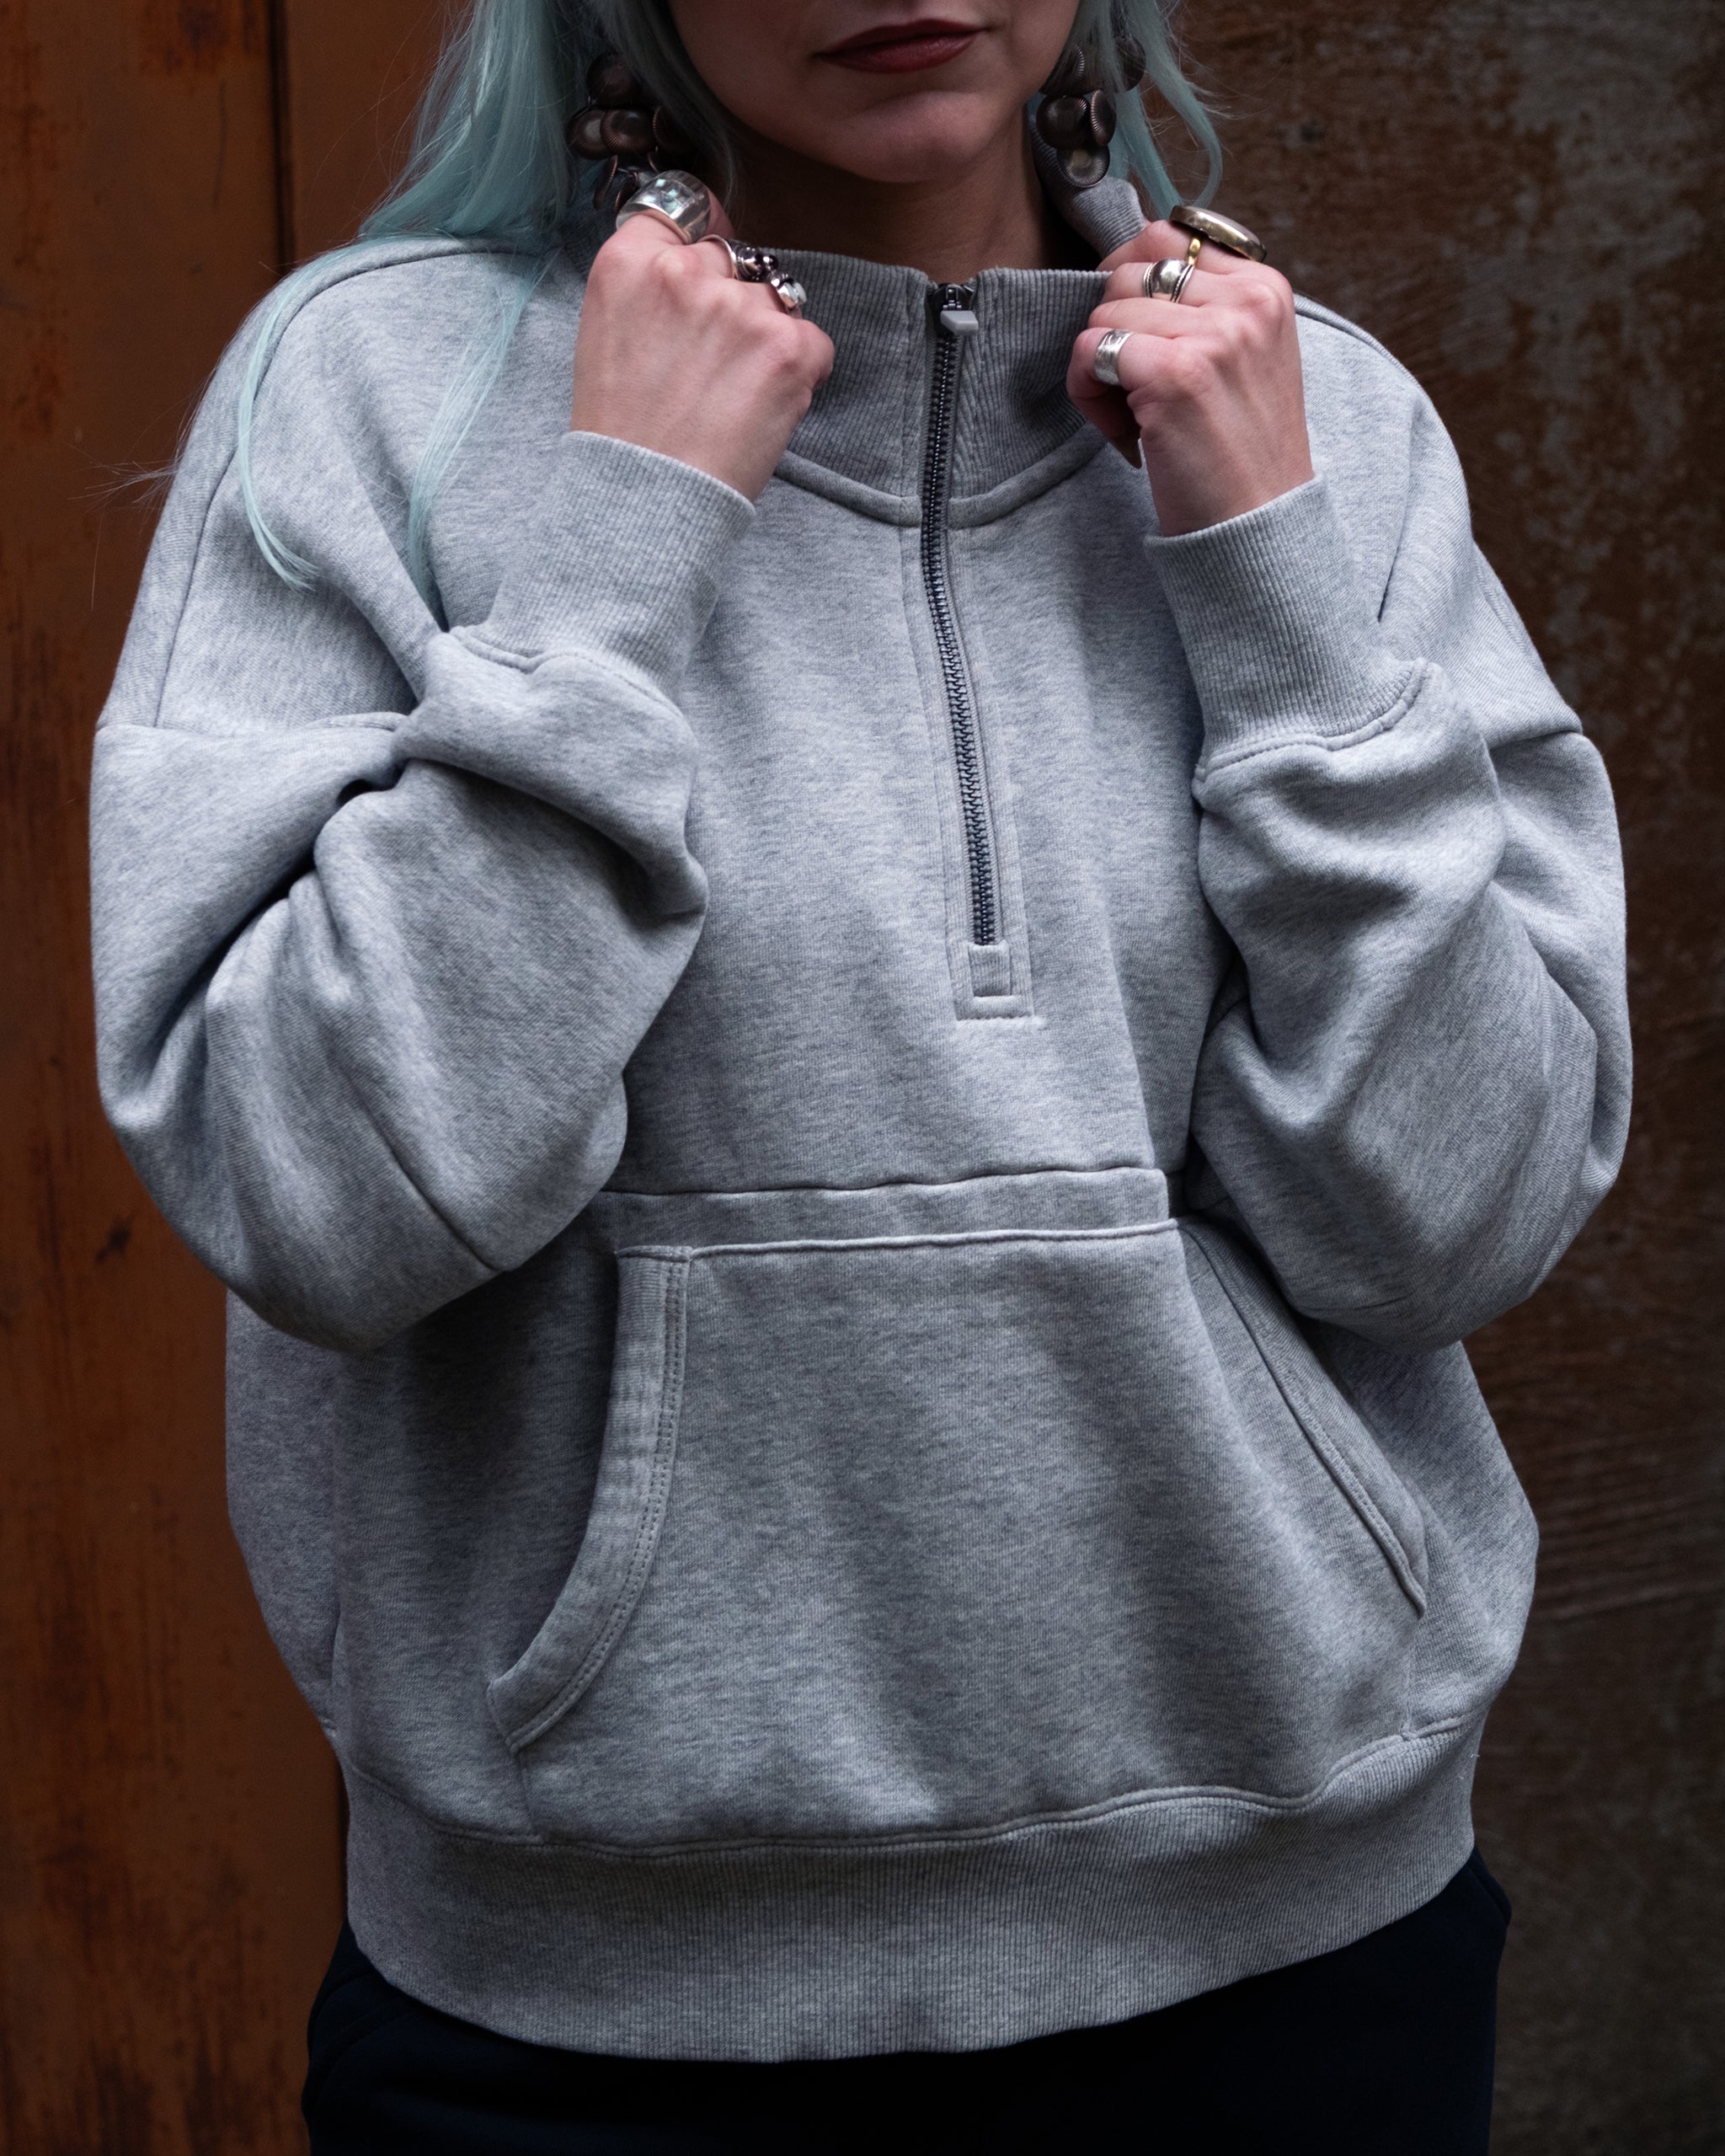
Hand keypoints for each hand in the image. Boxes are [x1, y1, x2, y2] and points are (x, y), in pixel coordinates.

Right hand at [570, 201, 834, 500]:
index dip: (702, 238)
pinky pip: (814, 341)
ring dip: (766, 339)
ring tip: (732, 394)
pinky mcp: (786, 348)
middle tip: (710, 365)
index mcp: (628, 262)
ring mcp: (739, 307)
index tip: (706, 271)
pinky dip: (800, 374)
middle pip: (734, 256)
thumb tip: (699, 257)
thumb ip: (648, 283)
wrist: (647, 500)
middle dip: (732, 300)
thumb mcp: (606, 332)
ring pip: (776, 299)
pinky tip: (760, 407)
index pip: (685, 207)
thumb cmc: (623, 432)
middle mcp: (684, 271)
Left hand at [1067, 222, 1314, 536]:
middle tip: (1135, 389)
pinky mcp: (1173, 374)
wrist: (1260, 526)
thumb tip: (1123, 265)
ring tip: (1135, 416)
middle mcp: (1245, 302)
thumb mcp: (1246, 358)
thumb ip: (1204, 307)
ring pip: (1103, 311)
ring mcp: (1212, 335)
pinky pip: (1089, 350)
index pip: (1167, 235)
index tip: (1139, 338)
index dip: (1131, 284)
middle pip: (1128, 271)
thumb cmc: (1239, 451)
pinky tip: (1122, 430)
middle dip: (1113, 327)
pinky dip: (1087, 392)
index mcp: (1265, 288)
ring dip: (1099, 369)